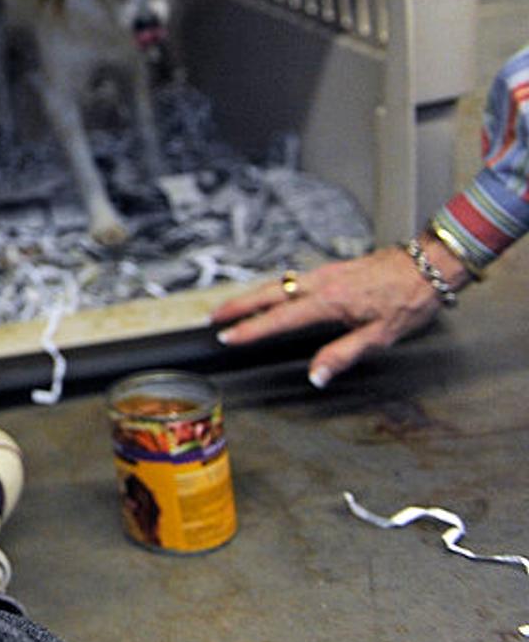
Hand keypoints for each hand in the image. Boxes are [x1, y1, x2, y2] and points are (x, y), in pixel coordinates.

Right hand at [208, 240, 468, 386]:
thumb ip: (343, 355)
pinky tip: (272, 294)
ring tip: (232, 307)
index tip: (228, 337)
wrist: (426, 266)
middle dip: (238, 306)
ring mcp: (323, 273)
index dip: (251, 329)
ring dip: (251, 295)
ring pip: (277, 284)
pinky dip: (272, 287)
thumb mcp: (380, 336)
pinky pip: (292, 278)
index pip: (279, 318)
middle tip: (214, 317)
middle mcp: (319, 284)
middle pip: (268, 294)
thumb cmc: (408, 300)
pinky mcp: (330, 270)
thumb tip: (316, 375)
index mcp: (328, 302)